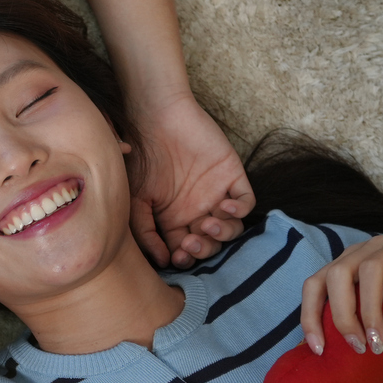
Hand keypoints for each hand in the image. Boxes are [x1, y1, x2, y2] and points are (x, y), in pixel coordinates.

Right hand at [128, 94, 254, 267]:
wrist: (155, 120)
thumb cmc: (140, 159)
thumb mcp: (136, 200)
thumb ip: (146, 232)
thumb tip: (164, 261)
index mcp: (175, 219)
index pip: (186, 250)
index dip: (185, 258)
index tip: (177, 256)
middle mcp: (197, 210)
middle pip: (211, 243)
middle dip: (203, 250)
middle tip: (191, 243)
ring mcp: (216, 193)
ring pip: (231, 228)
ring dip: (222, 234)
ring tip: (207, 224)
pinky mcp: (231, 176)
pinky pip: (246, 201)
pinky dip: (239, 210)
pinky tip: (224, 207)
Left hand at [301, 217, 382, 355]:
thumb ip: (366, 312)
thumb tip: (345, 348)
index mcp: (350, 260)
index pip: (315, 284)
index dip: (310, 316)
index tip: (318, 348)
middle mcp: (367, 249)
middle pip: (337, 276)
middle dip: (341, 316)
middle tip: (357, 346)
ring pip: (371, 271)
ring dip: (371, 312)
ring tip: (378, 342)